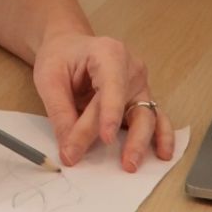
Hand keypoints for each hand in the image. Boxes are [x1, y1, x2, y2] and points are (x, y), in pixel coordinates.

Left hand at [33, 33, 173, 171]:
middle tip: (123, 164)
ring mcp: (139, 85)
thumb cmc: (60, 57)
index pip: (112, 86)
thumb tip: (70, 149)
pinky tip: (162, 154)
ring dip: (143, 142)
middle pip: (129, 105)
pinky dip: (161, 136)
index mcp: (108, 53)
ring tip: (132, 164)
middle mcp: (131, 68)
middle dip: (126, 137)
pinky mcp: (141, 100)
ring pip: (147, 116)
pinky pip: (156, 118)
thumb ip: (60, 112)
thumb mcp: (49, 78)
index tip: (106, 138)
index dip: (110, 113)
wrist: (68, 47)